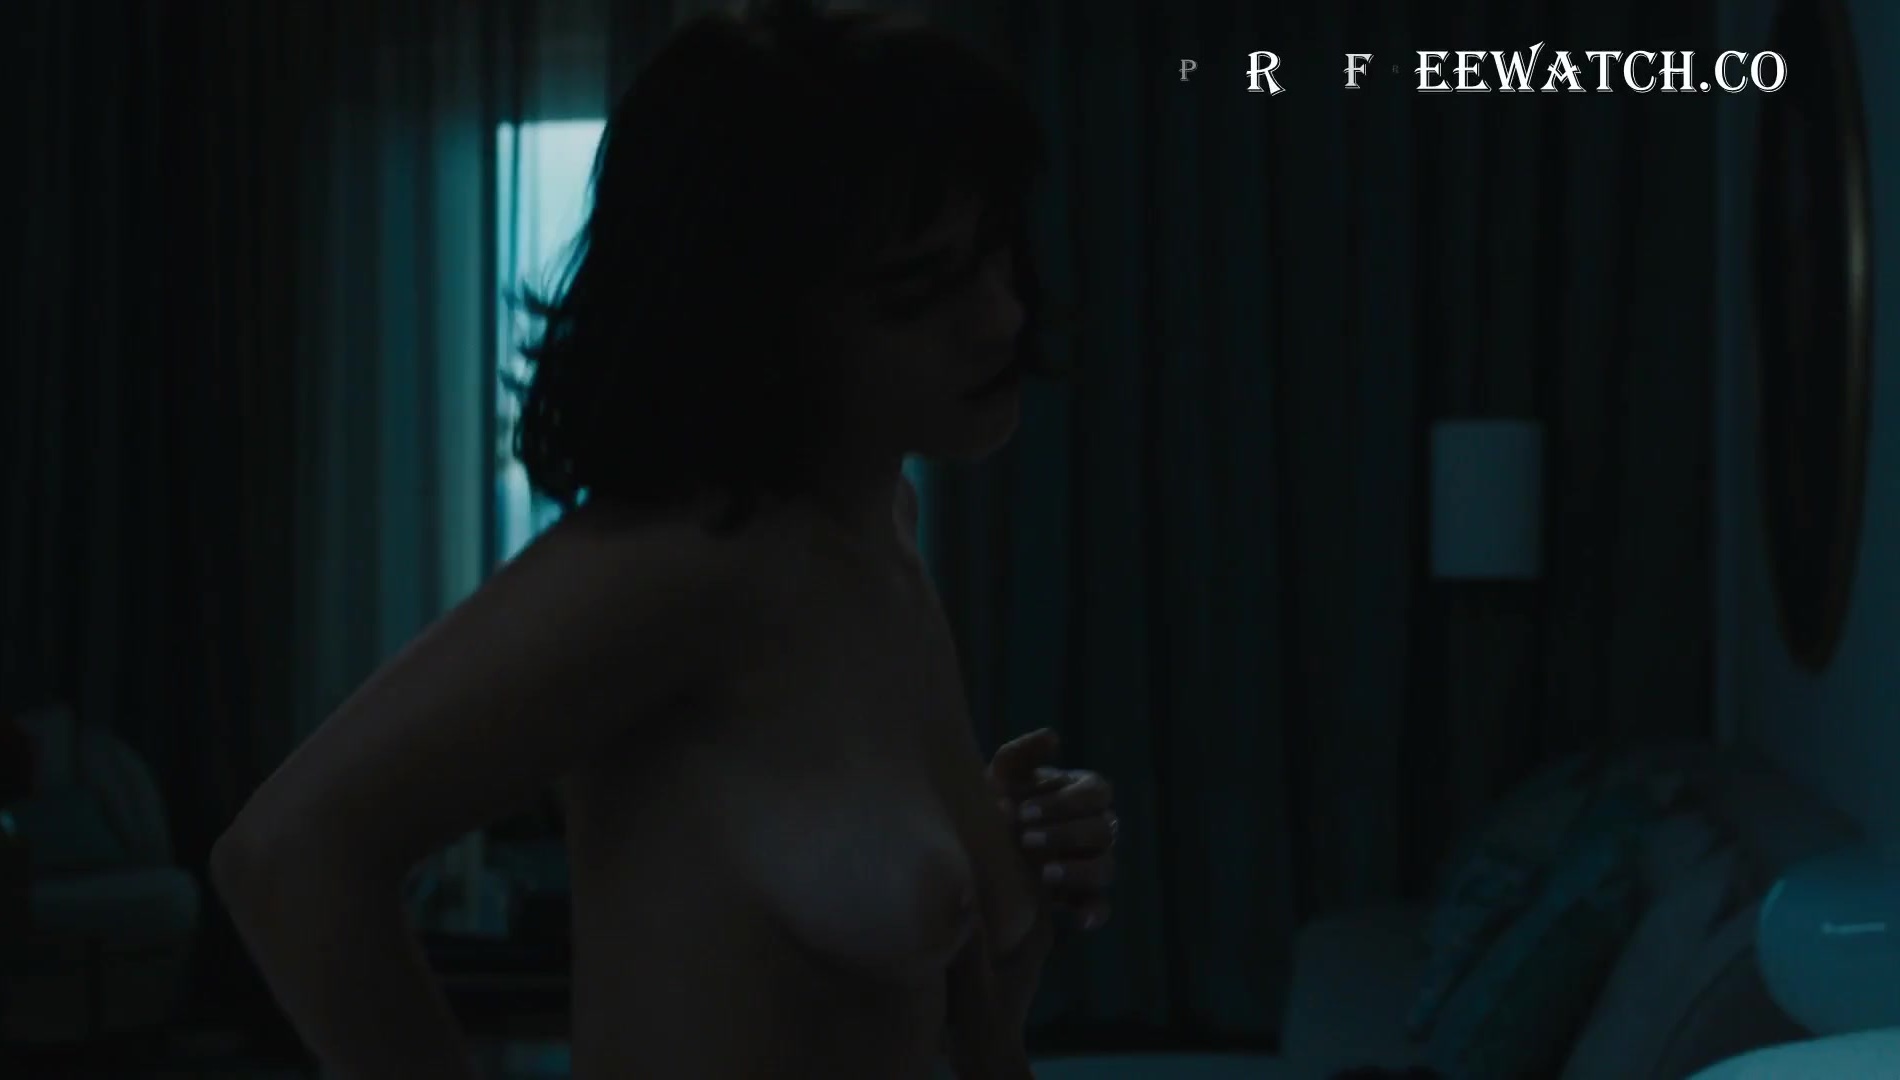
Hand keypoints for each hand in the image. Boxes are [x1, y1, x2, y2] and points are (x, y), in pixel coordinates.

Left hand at [987, 728, 1117, 930]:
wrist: (976, 843)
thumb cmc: (994, 800)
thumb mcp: (1000, 776)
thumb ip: (1021, 753)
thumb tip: (1053, 737)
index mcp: (1083, 793)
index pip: (1096, 793)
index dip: (1064, 802)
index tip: (1025, 811)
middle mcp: (1095, 827)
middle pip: (1103, 830)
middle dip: (1065, 834)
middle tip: (1025, 839)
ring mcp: (1091, 862)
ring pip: (1106, 867)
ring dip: (1079, 870)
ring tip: (1044, 873)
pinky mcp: (1080, 896)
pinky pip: (1100, 905)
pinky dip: (1096, 912)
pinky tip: (1081, 920)